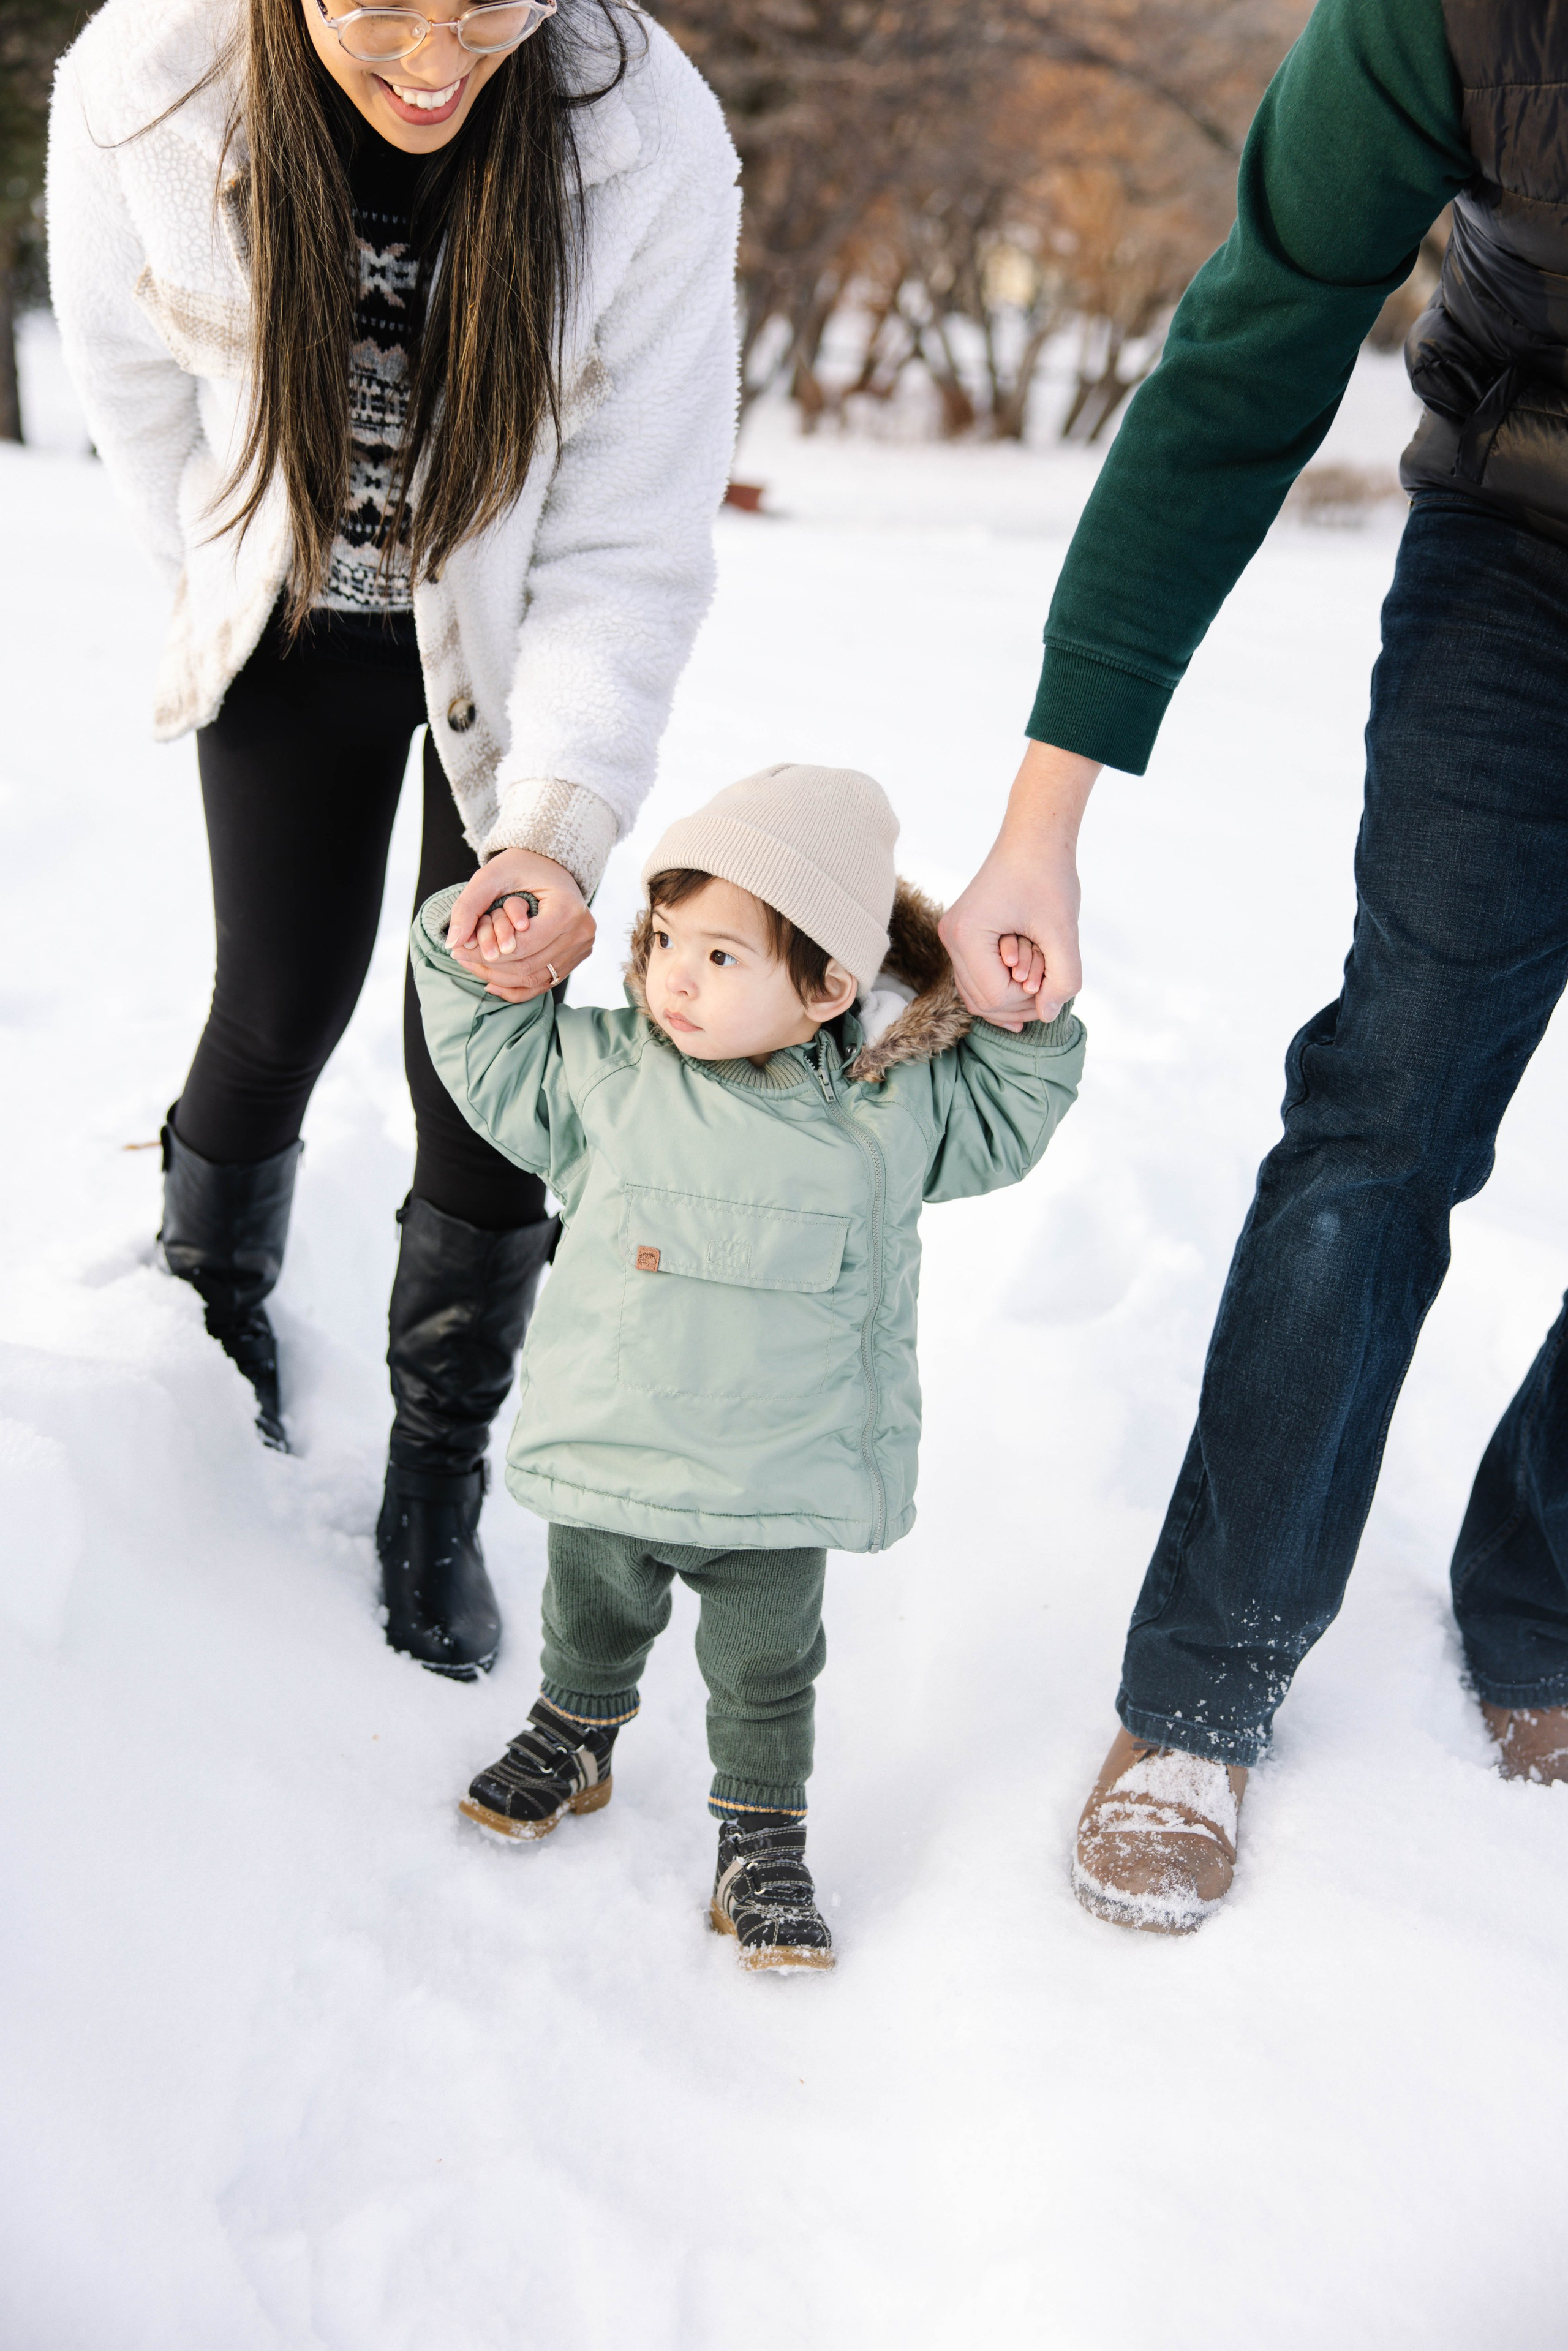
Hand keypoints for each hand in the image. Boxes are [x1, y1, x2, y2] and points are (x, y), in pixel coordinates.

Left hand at [445, 847, 595, 1001]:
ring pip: (534, 979)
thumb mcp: (491, 876)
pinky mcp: (577, 957)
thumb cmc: (521, 866)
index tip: (458, 950)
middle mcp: (581, 933)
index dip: (487, 953)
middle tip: (461, 958)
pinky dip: (516, 987)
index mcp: (567, 910)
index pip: (522, 946)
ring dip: (499, 978)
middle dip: (490, 966)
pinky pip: (544, 983)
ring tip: (473, 966)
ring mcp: (582, 948)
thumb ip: (469, 906)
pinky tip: (492, 982)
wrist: (550, 864)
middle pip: (528, 966)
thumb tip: (453, 944)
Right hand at [939, 741, 1099, 1029]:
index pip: (995, 996)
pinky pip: (975, 977)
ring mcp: (951, 935)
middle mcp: (950, 937)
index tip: (1053, 981)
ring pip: (974, 994)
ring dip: (1010, 999)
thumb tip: (1048, 1016)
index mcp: (967, 934)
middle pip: (980, 1002)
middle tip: (1050, 993)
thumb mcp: (1064, 932)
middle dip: (1018, 1004)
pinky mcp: (960, 933)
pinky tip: (1023, 991)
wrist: (1033, 839)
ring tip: (1041, 991)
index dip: (1029, 1000)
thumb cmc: (1048, 876)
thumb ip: (1063, 979)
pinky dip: (998, 987)